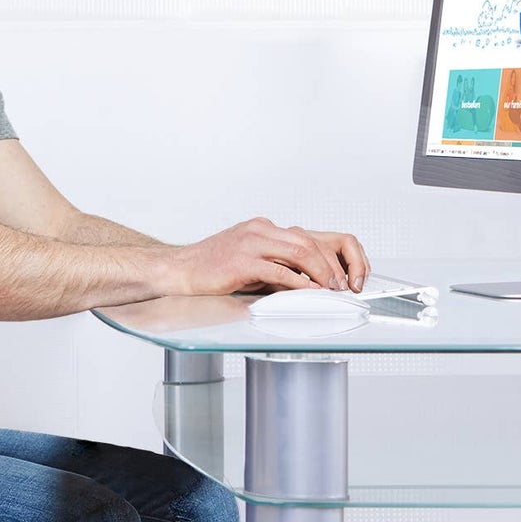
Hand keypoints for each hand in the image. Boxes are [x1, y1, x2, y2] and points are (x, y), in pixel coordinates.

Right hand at [169, 218, 369, 296]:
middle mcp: (259, 230)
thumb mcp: (248, 258)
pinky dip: (299, 283)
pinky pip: (279, 271)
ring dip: (320, 274)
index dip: (327, 257)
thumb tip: (303, 280)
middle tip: (340, 286)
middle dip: (329, 266)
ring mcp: (251, 244)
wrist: (180, 270)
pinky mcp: (243, 262)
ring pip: (300, 253)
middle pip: (308, 242)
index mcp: (262, 227)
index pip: (306, 237)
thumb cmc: (212, 269)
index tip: (337, 276)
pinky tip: (308, 293)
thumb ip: (274, 262)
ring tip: (329, 290)